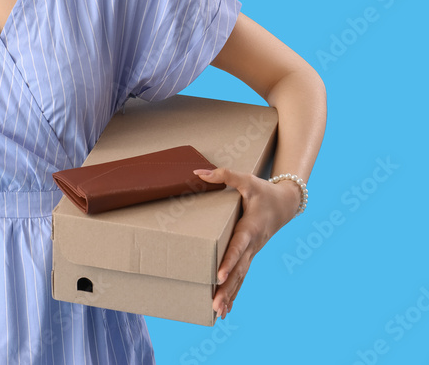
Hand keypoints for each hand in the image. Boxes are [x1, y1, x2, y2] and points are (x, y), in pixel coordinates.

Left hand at [192, 166, 299, 319]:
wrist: (286, 204)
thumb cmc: (264, 191)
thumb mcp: (247, 180)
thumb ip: (224, 175)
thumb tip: (198, 172)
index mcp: (251, 228)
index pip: (238, 246)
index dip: (229, 260)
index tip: (218, 275)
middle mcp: (253, 245)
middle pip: (239, 269)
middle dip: (226, 287)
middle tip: (214, 304)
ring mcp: (253, 253)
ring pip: (241, 277)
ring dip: (230, 295)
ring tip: (217, 312)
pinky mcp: (251, 256)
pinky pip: (242, 277)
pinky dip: (234, 293)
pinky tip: (225, 309)